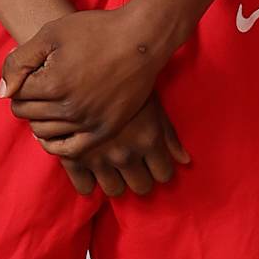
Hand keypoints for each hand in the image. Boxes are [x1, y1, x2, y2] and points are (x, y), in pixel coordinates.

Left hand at [0, 3, 186, 158]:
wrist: (141, 39)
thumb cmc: (95, 31)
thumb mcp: (50, 34)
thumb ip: (19, 61)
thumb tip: (4, 92)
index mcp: (52, 83)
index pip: (16, 94)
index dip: (20, 82)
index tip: (33, 72)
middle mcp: (69, 107)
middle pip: (28, 114)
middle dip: (26, 99)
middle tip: (38, 88)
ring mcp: (88, 122)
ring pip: (44, 132)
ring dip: (39, 119)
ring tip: (47, 104)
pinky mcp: (104, 130)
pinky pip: (70, 150)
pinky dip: (54, 144)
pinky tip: (53, 132)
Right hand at [47, 90, 190, 198]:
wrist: (82, 68)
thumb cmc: (125, 82)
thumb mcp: (151, 104)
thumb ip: (169, 135)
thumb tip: (185, 161)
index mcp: (148, 140)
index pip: (164, 175)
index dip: (161, 169)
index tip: (155, 163)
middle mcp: (125, 153)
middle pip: (142, 187)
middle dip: (141, 178)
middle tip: (135, 167)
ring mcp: (98, 158)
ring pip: (115, 191)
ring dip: (117, 182)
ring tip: (114, 169)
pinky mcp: (73, 158)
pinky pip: (84, 187)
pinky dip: (88, 183)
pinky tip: (91, 172)